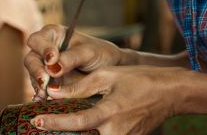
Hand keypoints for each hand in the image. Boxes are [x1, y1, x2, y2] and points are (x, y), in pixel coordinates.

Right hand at [25, 24, 125, 99]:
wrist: (110, 70)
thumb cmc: (100, 54)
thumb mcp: (89, 53)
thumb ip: (71, 58)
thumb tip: (52, 67)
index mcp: (53, 35)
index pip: (38, 40)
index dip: (42, 49)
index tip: (52, 59)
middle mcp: (45, 50)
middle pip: (31, 59)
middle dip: (36, 70)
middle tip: (44, 81)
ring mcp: (45, 68)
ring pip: (33, 76)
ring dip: (38, 86)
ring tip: (45, 94)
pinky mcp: (49, 84)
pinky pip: (41, 90)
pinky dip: (42, 96)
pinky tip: (44, 101)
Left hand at [30, 66, 184, 134]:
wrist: (170, 92)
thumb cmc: (140, 79)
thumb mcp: (108, 76)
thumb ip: (80, 86)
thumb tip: (54, 92)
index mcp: (110, 112)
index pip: (77, 122)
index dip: (55, 123)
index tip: (36, 121)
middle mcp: (116, 132)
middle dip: (62, 134)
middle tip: (44, 125)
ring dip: (76, 134)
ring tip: (59, 124)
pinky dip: (89, 133)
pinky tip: (81, 125)